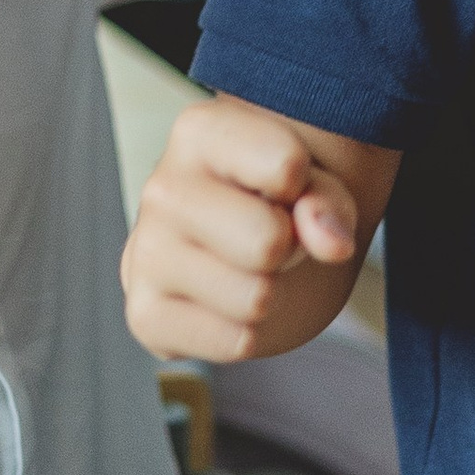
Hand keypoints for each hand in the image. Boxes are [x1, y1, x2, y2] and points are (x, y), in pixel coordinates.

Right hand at [122, 95, 378, 362]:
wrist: (247, 249)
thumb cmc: (281, 200)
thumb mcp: (320, 183)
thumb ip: (329, 201)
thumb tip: (331, 243)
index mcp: (199, 132)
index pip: (287, 165)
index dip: (309, 187)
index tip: (289, 187)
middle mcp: (161, 188)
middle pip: (268, 241)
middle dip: (288, 248)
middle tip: (273, 239)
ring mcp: (144, 254)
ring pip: (255, 297)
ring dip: (269, 293)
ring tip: (249, 269)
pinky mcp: (144, 315)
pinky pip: (233, 342)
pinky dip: (248, 333)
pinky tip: (228, 303)